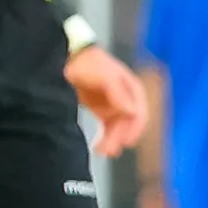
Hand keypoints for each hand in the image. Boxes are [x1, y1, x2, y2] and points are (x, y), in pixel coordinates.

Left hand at [64, 41, 148, 156]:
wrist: (68, 56)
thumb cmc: (90, 63)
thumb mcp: (105, 76)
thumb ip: (118, 94)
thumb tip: (132, 112)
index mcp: (132, 89)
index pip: (138, 113)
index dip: (134, 129)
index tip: (126, 142)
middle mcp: (125, 99)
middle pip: (126, 123)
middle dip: (118, 138)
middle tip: (108, 151)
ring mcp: (113, 104)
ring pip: (116, 127)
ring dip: (112, 140)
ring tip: (102, 152)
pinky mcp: (99, 108)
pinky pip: (106, 126)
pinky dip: (104, 136)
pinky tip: (99, 146)